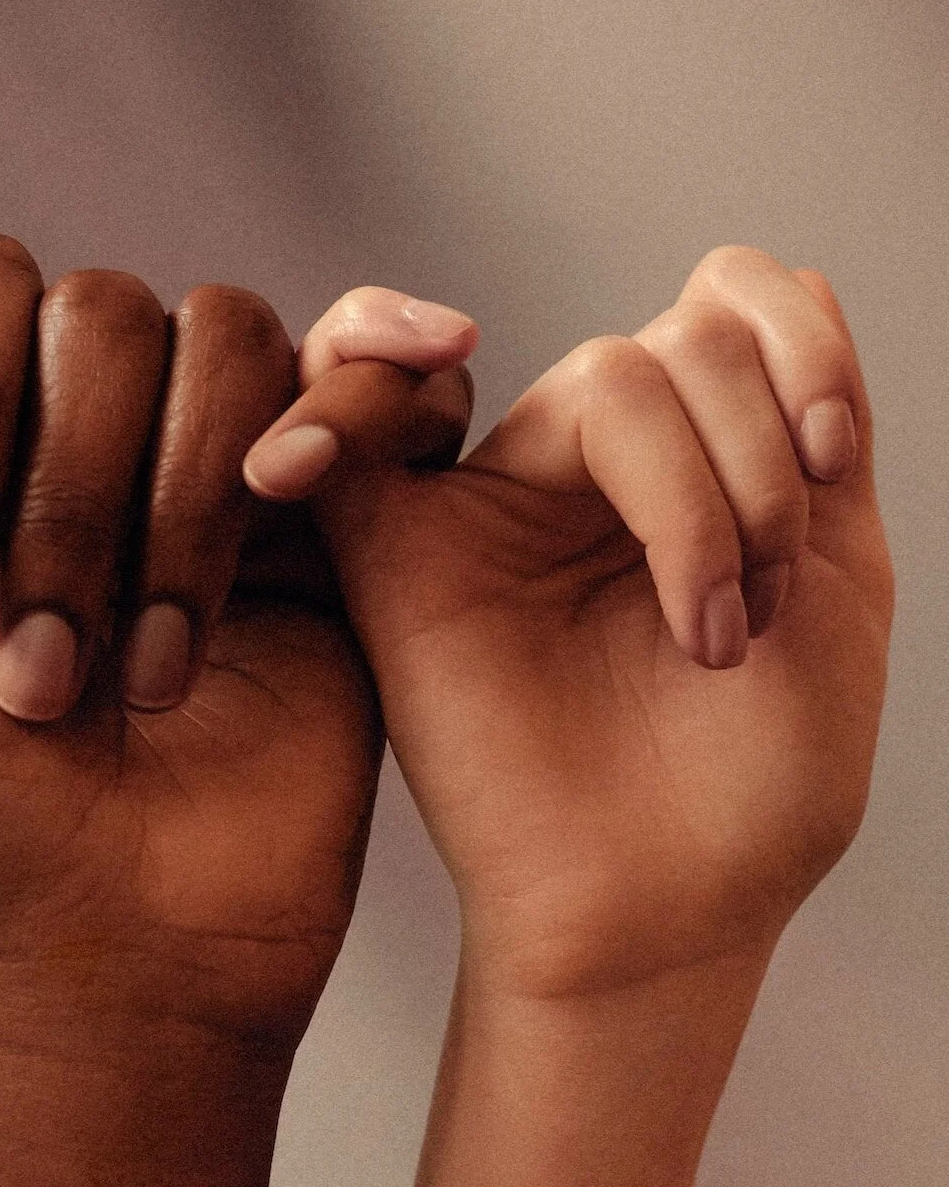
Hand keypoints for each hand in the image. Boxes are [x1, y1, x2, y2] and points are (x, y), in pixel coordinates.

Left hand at [0, 120, 473, 1042]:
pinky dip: (347, 411)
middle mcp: (98, 432)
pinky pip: (371, 387)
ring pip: (231, 343)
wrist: (100, 944)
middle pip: (109, 314)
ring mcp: (226, 474)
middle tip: (41, 670)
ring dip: (179, 515)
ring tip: (149, 674)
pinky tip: (301, 487)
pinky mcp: (342, 530)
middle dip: (67, 498)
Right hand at [275, 248, 892, 999]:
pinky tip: (373, 405)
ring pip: (601, 380)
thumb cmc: (757, 780)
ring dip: (695, 495)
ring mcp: (500, 507)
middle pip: (681, 342)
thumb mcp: (840, 577)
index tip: (831, 462)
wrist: (670, 909)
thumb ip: (814, 425)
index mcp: (698, 466)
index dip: (797, 345)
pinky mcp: (403, 558)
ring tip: (708, 631)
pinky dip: (346, 386)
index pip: (729, 304)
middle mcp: (596, 474)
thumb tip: (784, 277)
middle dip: (757, 464)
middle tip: (761, 603)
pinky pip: (352, 427)